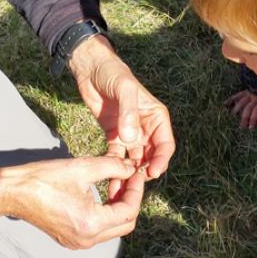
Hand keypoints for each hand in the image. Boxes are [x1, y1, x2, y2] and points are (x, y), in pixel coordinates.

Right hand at [0, 155, 144, 248]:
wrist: (12, 192)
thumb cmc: (44, 178)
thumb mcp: (83, 167)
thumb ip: (113, 167)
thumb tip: (132, 167)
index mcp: (90, 223)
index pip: (128, 211)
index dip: (136, 190)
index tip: (135, 173)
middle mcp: (86, 239)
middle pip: (125, 224)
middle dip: (130, 199)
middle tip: (127, 178)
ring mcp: (78, 243)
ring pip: (113, 228)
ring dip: (118, 206)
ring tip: (114, 182)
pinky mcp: (71, 239)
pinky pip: (99, 230)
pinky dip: (106, 213)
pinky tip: (102, 193)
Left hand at [68, 35, 174, 191]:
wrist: (91, 69)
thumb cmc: (113, 73)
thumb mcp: (124, 89)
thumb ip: (129, 114)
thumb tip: (132, 139)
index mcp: (156, 117)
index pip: (165, 144)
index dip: (161, 160)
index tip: (153, 172)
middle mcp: (146, 128)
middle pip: (151, 156)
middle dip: (145, 171)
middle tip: (134, 185)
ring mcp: (130, 133)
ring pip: (134, 159)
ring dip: (129, 174)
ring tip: (121, 188)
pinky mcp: (114, 136)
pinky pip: (117, 156)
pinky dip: (114, 167)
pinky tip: (109, 178)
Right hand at [225, 89, 256, 128]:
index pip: (256, 111)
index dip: (253, 119)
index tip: (251, 127)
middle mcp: (255, 98)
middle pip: (247, 109)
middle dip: (244, 118)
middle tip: (241, 127)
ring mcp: (250, 93)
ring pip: (241, 102)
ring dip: (237, 109)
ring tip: (233, 116)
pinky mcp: (247, 90)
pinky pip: (238, 95)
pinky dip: (232, 99)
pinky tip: (225, 104)